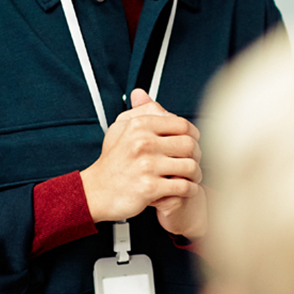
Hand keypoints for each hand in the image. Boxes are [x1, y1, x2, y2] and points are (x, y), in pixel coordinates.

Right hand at [80, 89, 205, 238]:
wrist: (96, 191)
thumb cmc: (112, 161)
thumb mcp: (120, 129)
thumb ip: (141, 112)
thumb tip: (154, 101)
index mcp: (139, 126)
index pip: (182, 124)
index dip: (193, 134)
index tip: (193, 142)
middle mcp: (143, 143)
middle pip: (190, 145)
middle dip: (198, 155)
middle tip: (195, 161)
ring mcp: (146, 166)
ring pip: (190, 166)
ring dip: (196, 174)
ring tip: (192, 177)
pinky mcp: (149, 188)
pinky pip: (183, 187)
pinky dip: (191, 189)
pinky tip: (187, 189)